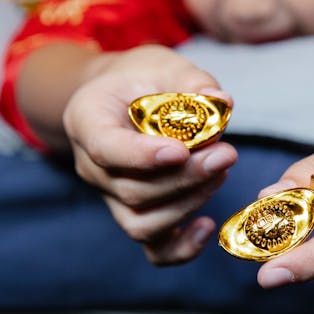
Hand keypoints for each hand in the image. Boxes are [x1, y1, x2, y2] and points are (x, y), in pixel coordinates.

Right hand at [63, 45, 237, 264]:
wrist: (124, 97)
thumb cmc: (143, 78)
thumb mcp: (163, 64)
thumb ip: (191, 82)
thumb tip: (223, 103)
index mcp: (87, 120)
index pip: (106, 148)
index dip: (143, 156)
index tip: (181, 151)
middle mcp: (92, 167)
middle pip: (133, 191)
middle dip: (186, 178)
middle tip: (226, 154)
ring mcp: (111, 197)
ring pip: (143, 223)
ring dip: (189, 203)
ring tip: (221, 172)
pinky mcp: (136, 215)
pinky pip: (153, 248)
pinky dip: (181, 248)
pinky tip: (207, 226)